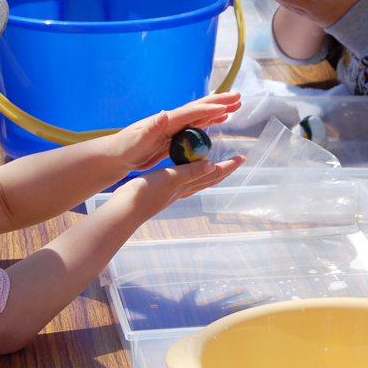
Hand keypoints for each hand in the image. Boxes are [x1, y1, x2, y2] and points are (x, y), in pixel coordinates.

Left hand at [112, 92, 241, 171]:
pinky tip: (220, 119)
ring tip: (236, 104)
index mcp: (165, 121)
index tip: (226, 105)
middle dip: (219, 102)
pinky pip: (197, 126)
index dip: (208, 108)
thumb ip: (151, 128)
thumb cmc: (124, 149)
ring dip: (218, 109)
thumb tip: (163, 113)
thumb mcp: (136, 141)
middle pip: (199, 108)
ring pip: (201, 115)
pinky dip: (210, 120)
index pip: (190, 112)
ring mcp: (174, 127)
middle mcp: (172, 120)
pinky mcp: (174, 135)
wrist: (116, 154)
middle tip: (239, 96)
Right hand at [114, 153, 245, 215]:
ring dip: (210, 174)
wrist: (125, 210)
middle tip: (236, 161)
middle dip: (224, 170)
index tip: (242, 158)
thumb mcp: (170, 177)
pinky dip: (192, 176)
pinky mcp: (163, 192)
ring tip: (217, 167)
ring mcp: (173, 193)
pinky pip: (184, 182)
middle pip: (209, 179)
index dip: (228, 166)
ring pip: (198, 182)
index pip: (213, 174)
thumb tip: (213, 165)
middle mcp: (183, 190)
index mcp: (186, 184)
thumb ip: (190, 171)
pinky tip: (187, 175)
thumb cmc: (146, 193)